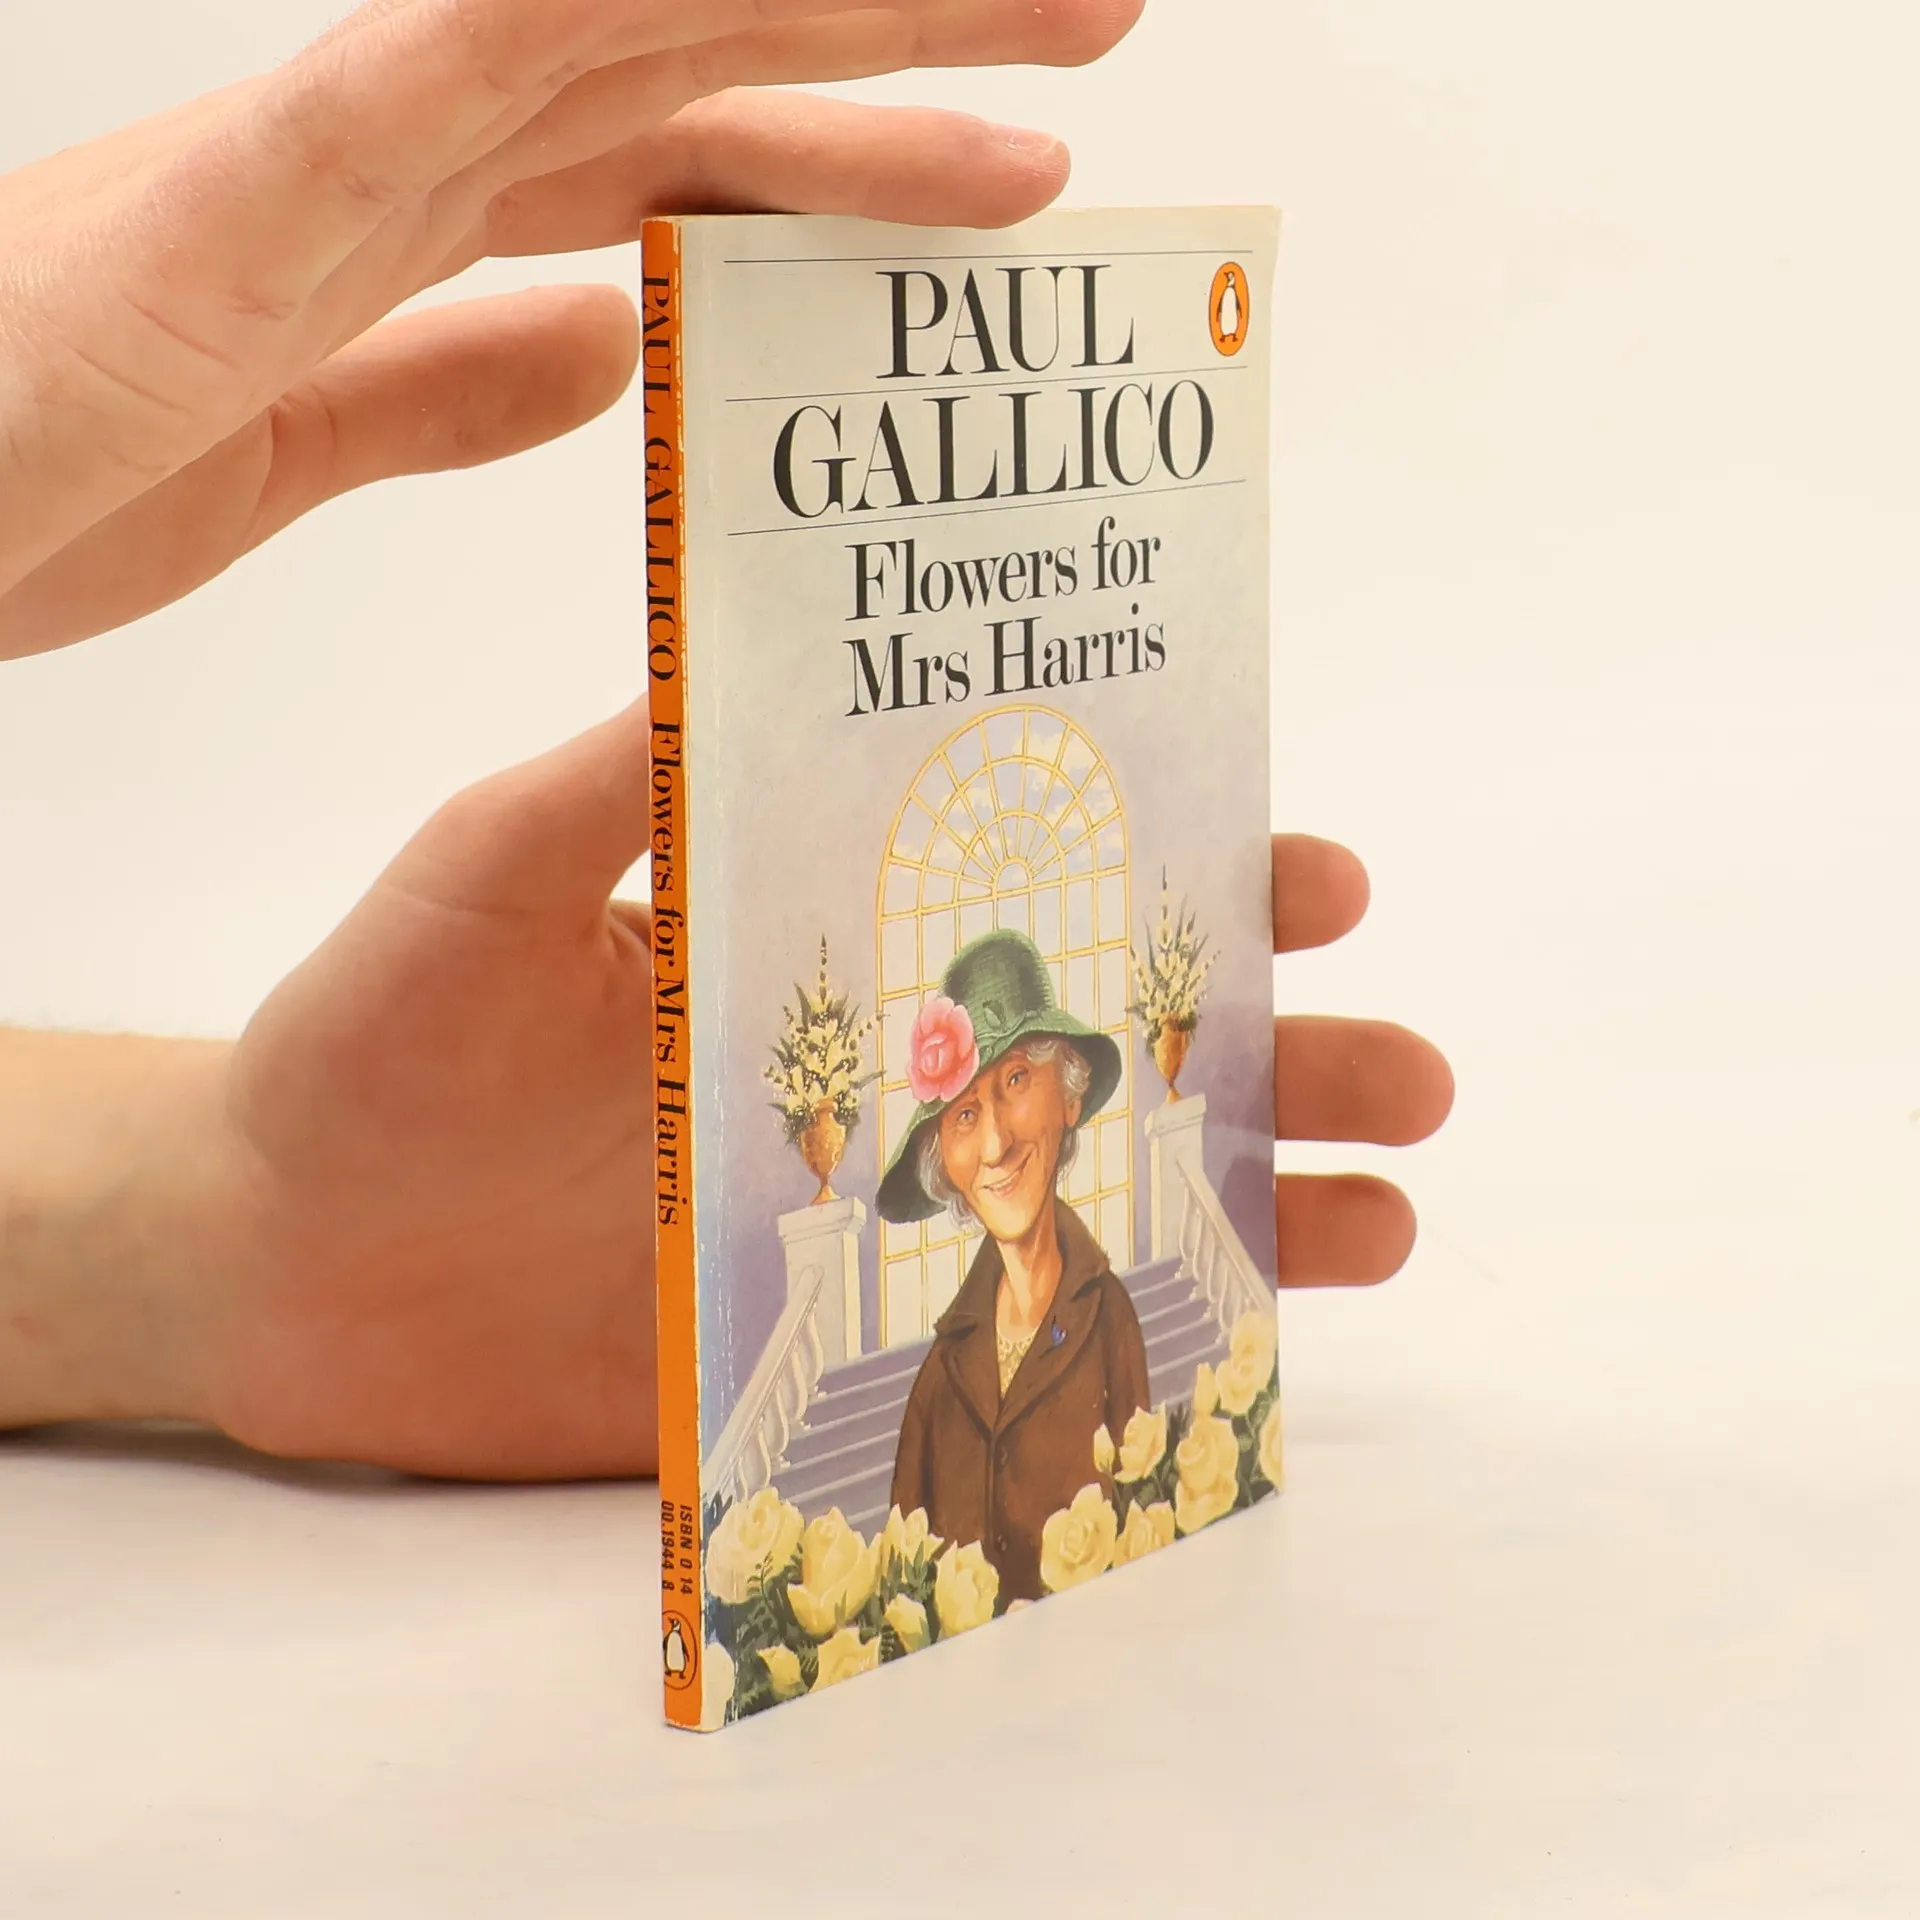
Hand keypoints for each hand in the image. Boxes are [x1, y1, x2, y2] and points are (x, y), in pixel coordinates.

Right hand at [0, 0, 1139, 656]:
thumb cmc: (39, 461)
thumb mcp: (300, 438)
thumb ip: (446, 385)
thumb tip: (610, 347)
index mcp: (413, 222)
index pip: (678, 160)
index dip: (852, 153)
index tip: (1018, 180)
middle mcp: (392, 156)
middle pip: (688, 66)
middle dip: (898, 46)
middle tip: (1101, 18)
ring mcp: (313, 163)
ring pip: (600, 33)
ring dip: (804, 3)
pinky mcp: (226, 219)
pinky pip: (414, 90)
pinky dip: (549, 29)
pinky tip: (707, 1)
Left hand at [152, 727, 1447, 1480]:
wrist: (274, 1255)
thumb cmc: (371, 1037)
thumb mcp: (492, 873)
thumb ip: (619, 780)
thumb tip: (752, 644)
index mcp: (817, 938)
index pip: (1033, 894)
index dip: (1182, 879)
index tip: (1308, 875)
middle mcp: (868, 1075)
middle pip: (1107, 1059)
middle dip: (1268, 1057)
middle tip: (1404, 1066)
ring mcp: (857, 1222)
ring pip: (1089, 1207)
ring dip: (1245, 1209)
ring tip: (1388, 1218)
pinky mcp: (813, 1354)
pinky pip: (989, 1353)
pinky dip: (1110, 1351)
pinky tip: (1235, 1357)